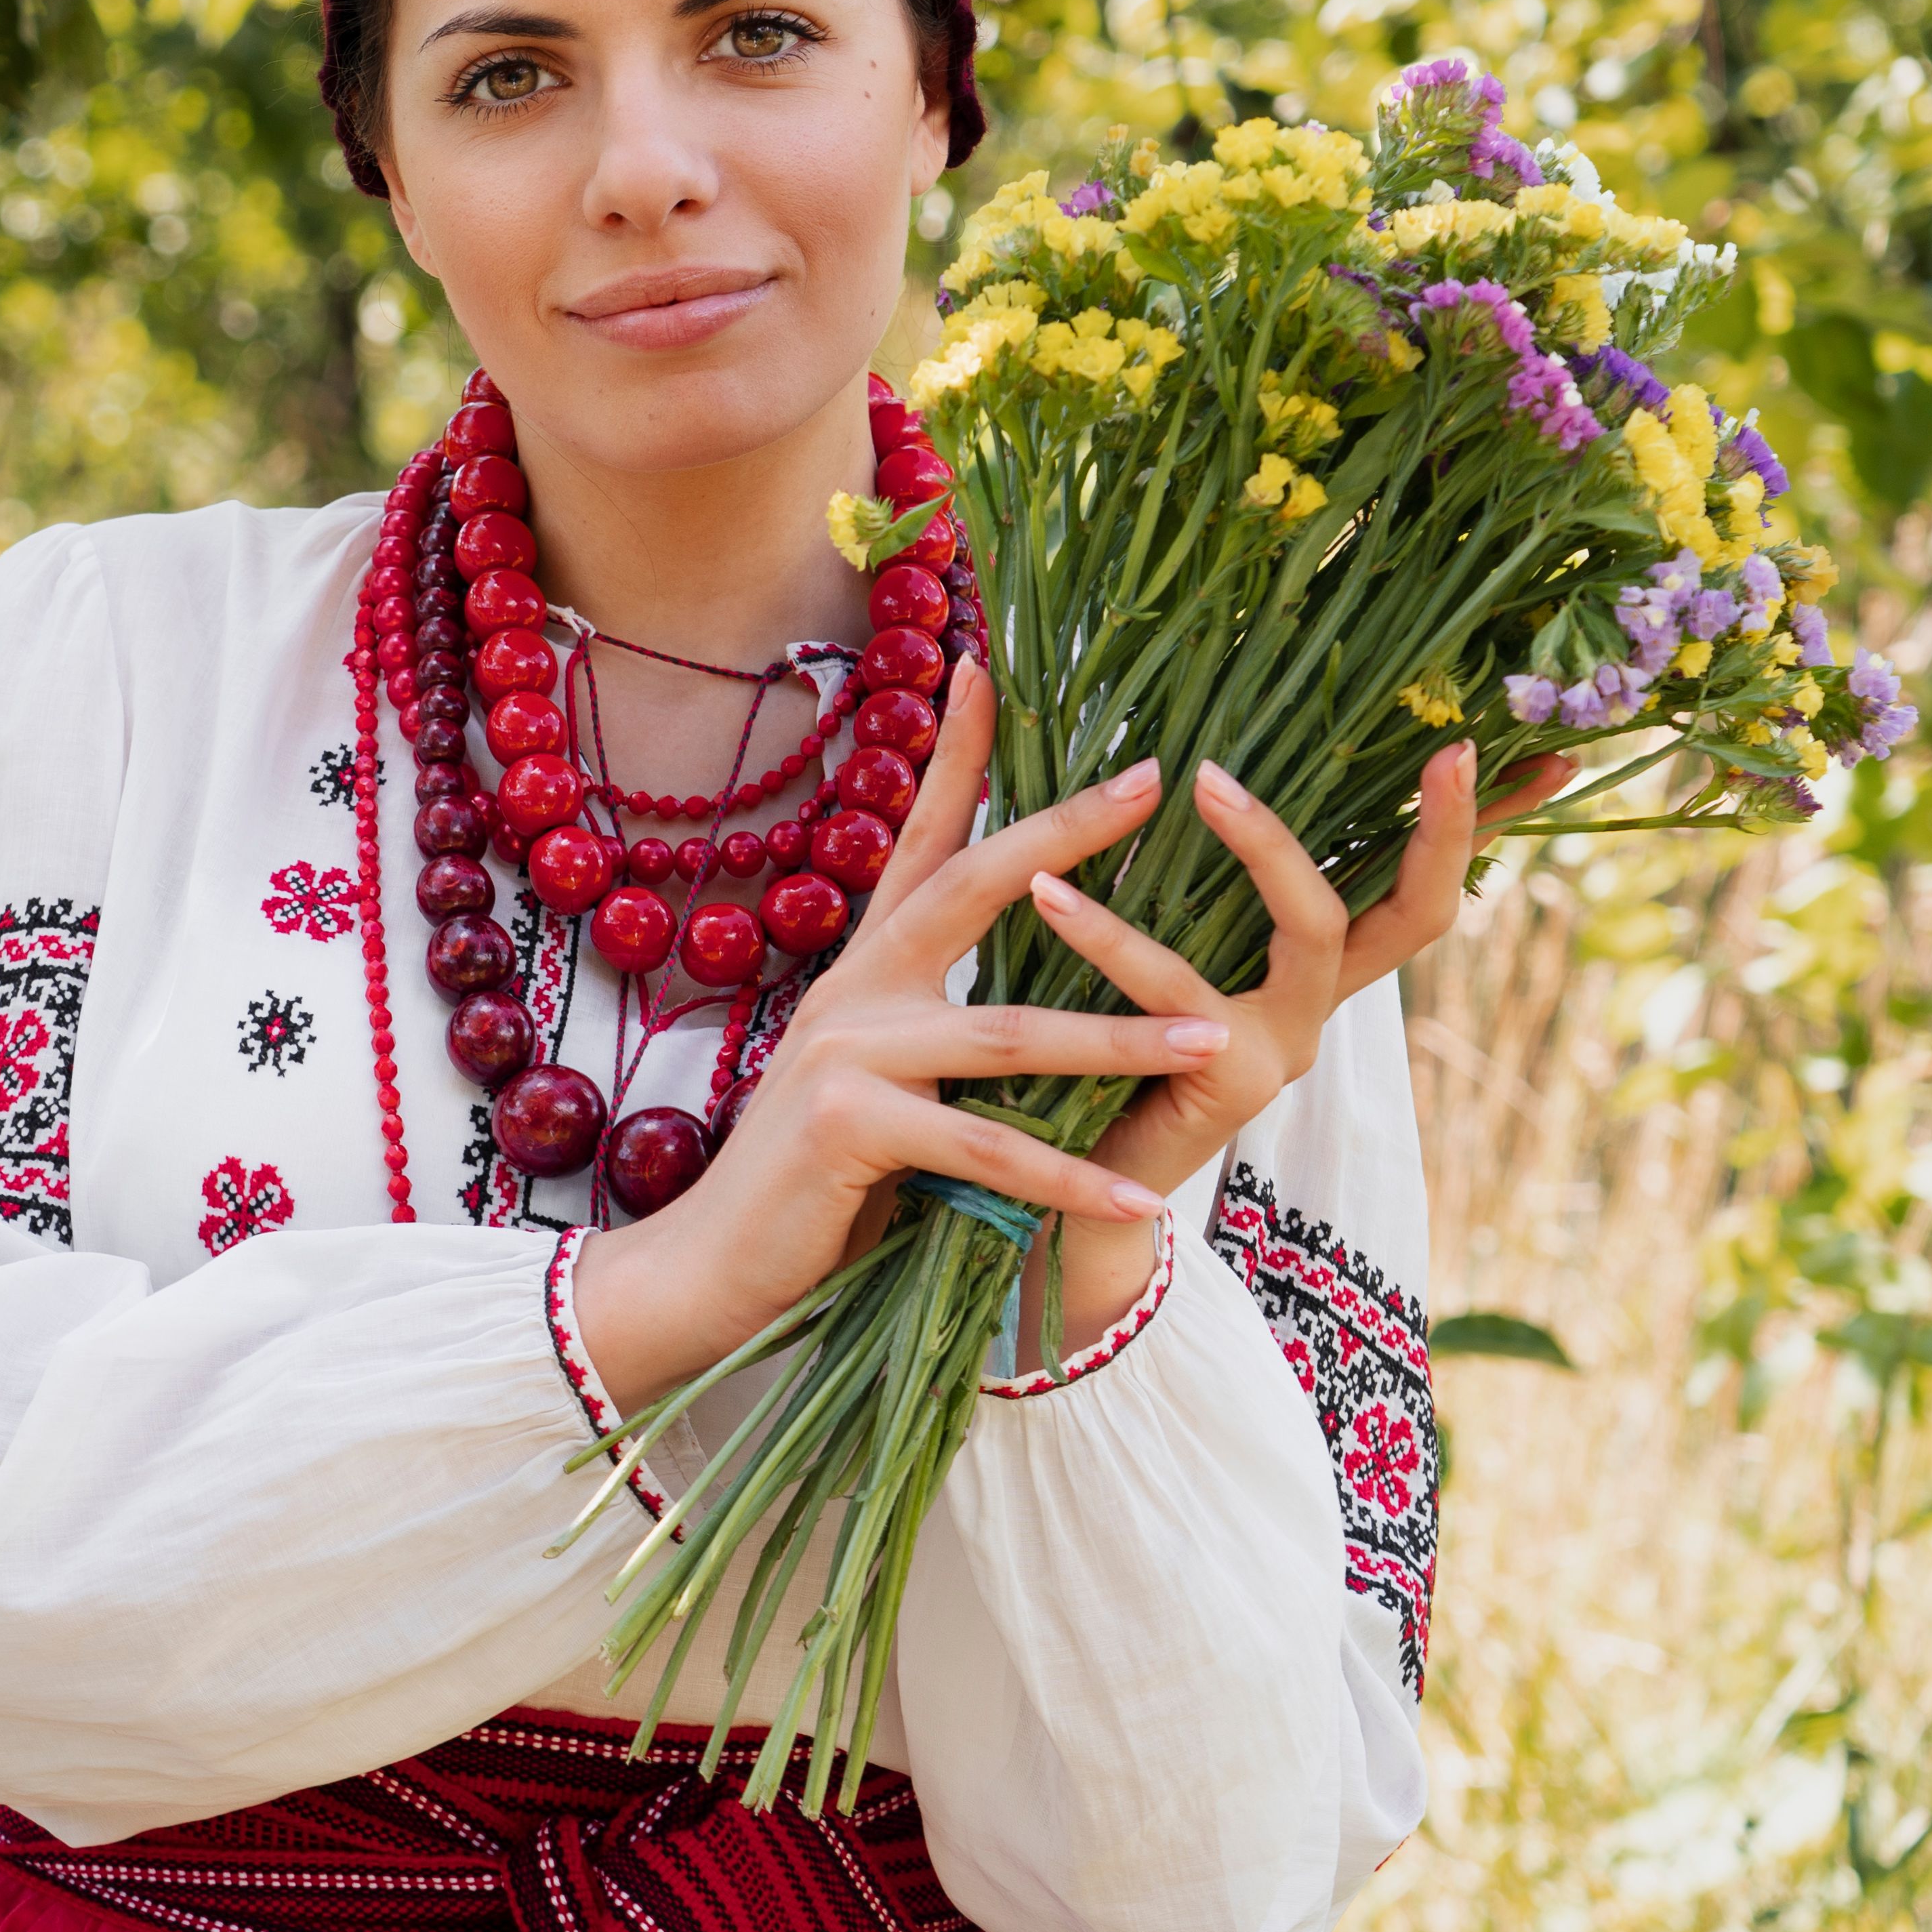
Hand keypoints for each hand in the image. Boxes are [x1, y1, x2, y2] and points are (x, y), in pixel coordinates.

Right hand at [567, 662, 1238, 1409]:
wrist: (711, 1265)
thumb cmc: (813, 1182)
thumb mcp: (880, 1083)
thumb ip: (941, 1039)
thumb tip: (1034, 1014)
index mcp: (865, 968)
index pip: (918, 837)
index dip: (952, 750)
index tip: (987, 665)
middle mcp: (854, 989)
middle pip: (973, 885)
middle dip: (1067, 830)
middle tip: (1155, 781)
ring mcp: (845, 1052)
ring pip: (1009, 1035)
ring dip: (1123, 1040)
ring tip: (1219, 1038)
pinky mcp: (848, 1128)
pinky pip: (985, 1151)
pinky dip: (1067, 1180)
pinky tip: (1135, 1200)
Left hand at [1021, 742, 1573, 1332]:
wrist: (1074, 1177)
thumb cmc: (1113, 1040)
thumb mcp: (1162, 944)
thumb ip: (1179, 877)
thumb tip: (1166, 759)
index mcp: (1316, 969)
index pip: (1422, 885)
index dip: (1478, 827)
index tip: (1523, 747)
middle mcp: (1319, 1005)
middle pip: (1418, 911)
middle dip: (1446, 829)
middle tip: (1449, 749)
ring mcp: (1285, 1045)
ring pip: (1314, 926)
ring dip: (1261, 841)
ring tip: (1194, 774)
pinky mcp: (1228, 1080)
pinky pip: (1177, 989)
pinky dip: (1110, 934)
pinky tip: (1051, 890)